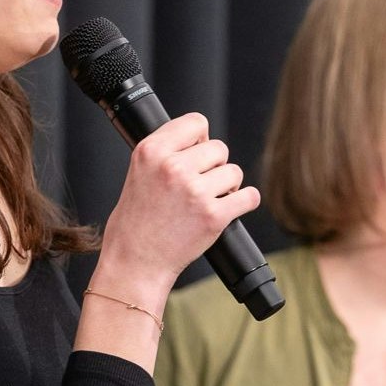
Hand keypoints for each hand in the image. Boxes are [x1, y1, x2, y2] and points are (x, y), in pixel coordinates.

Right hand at [96, 112, 260, 297]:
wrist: (135, 262)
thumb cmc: (135, 222)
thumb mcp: (138, 172)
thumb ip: (166, 152)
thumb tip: (201, 140)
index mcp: (151, 151)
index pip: (196, 122)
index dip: (200, 139)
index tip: (197, 154)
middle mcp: (172, 167)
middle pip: (219, 148)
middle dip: (214, 166)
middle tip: (199, 186)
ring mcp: (194, 191)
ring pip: (234, 172)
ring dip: (228, 186)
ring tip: (208, 202)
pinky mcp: (213, 216)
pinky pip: (249, 197)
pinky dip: (245, 203)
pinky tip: (231, 208)